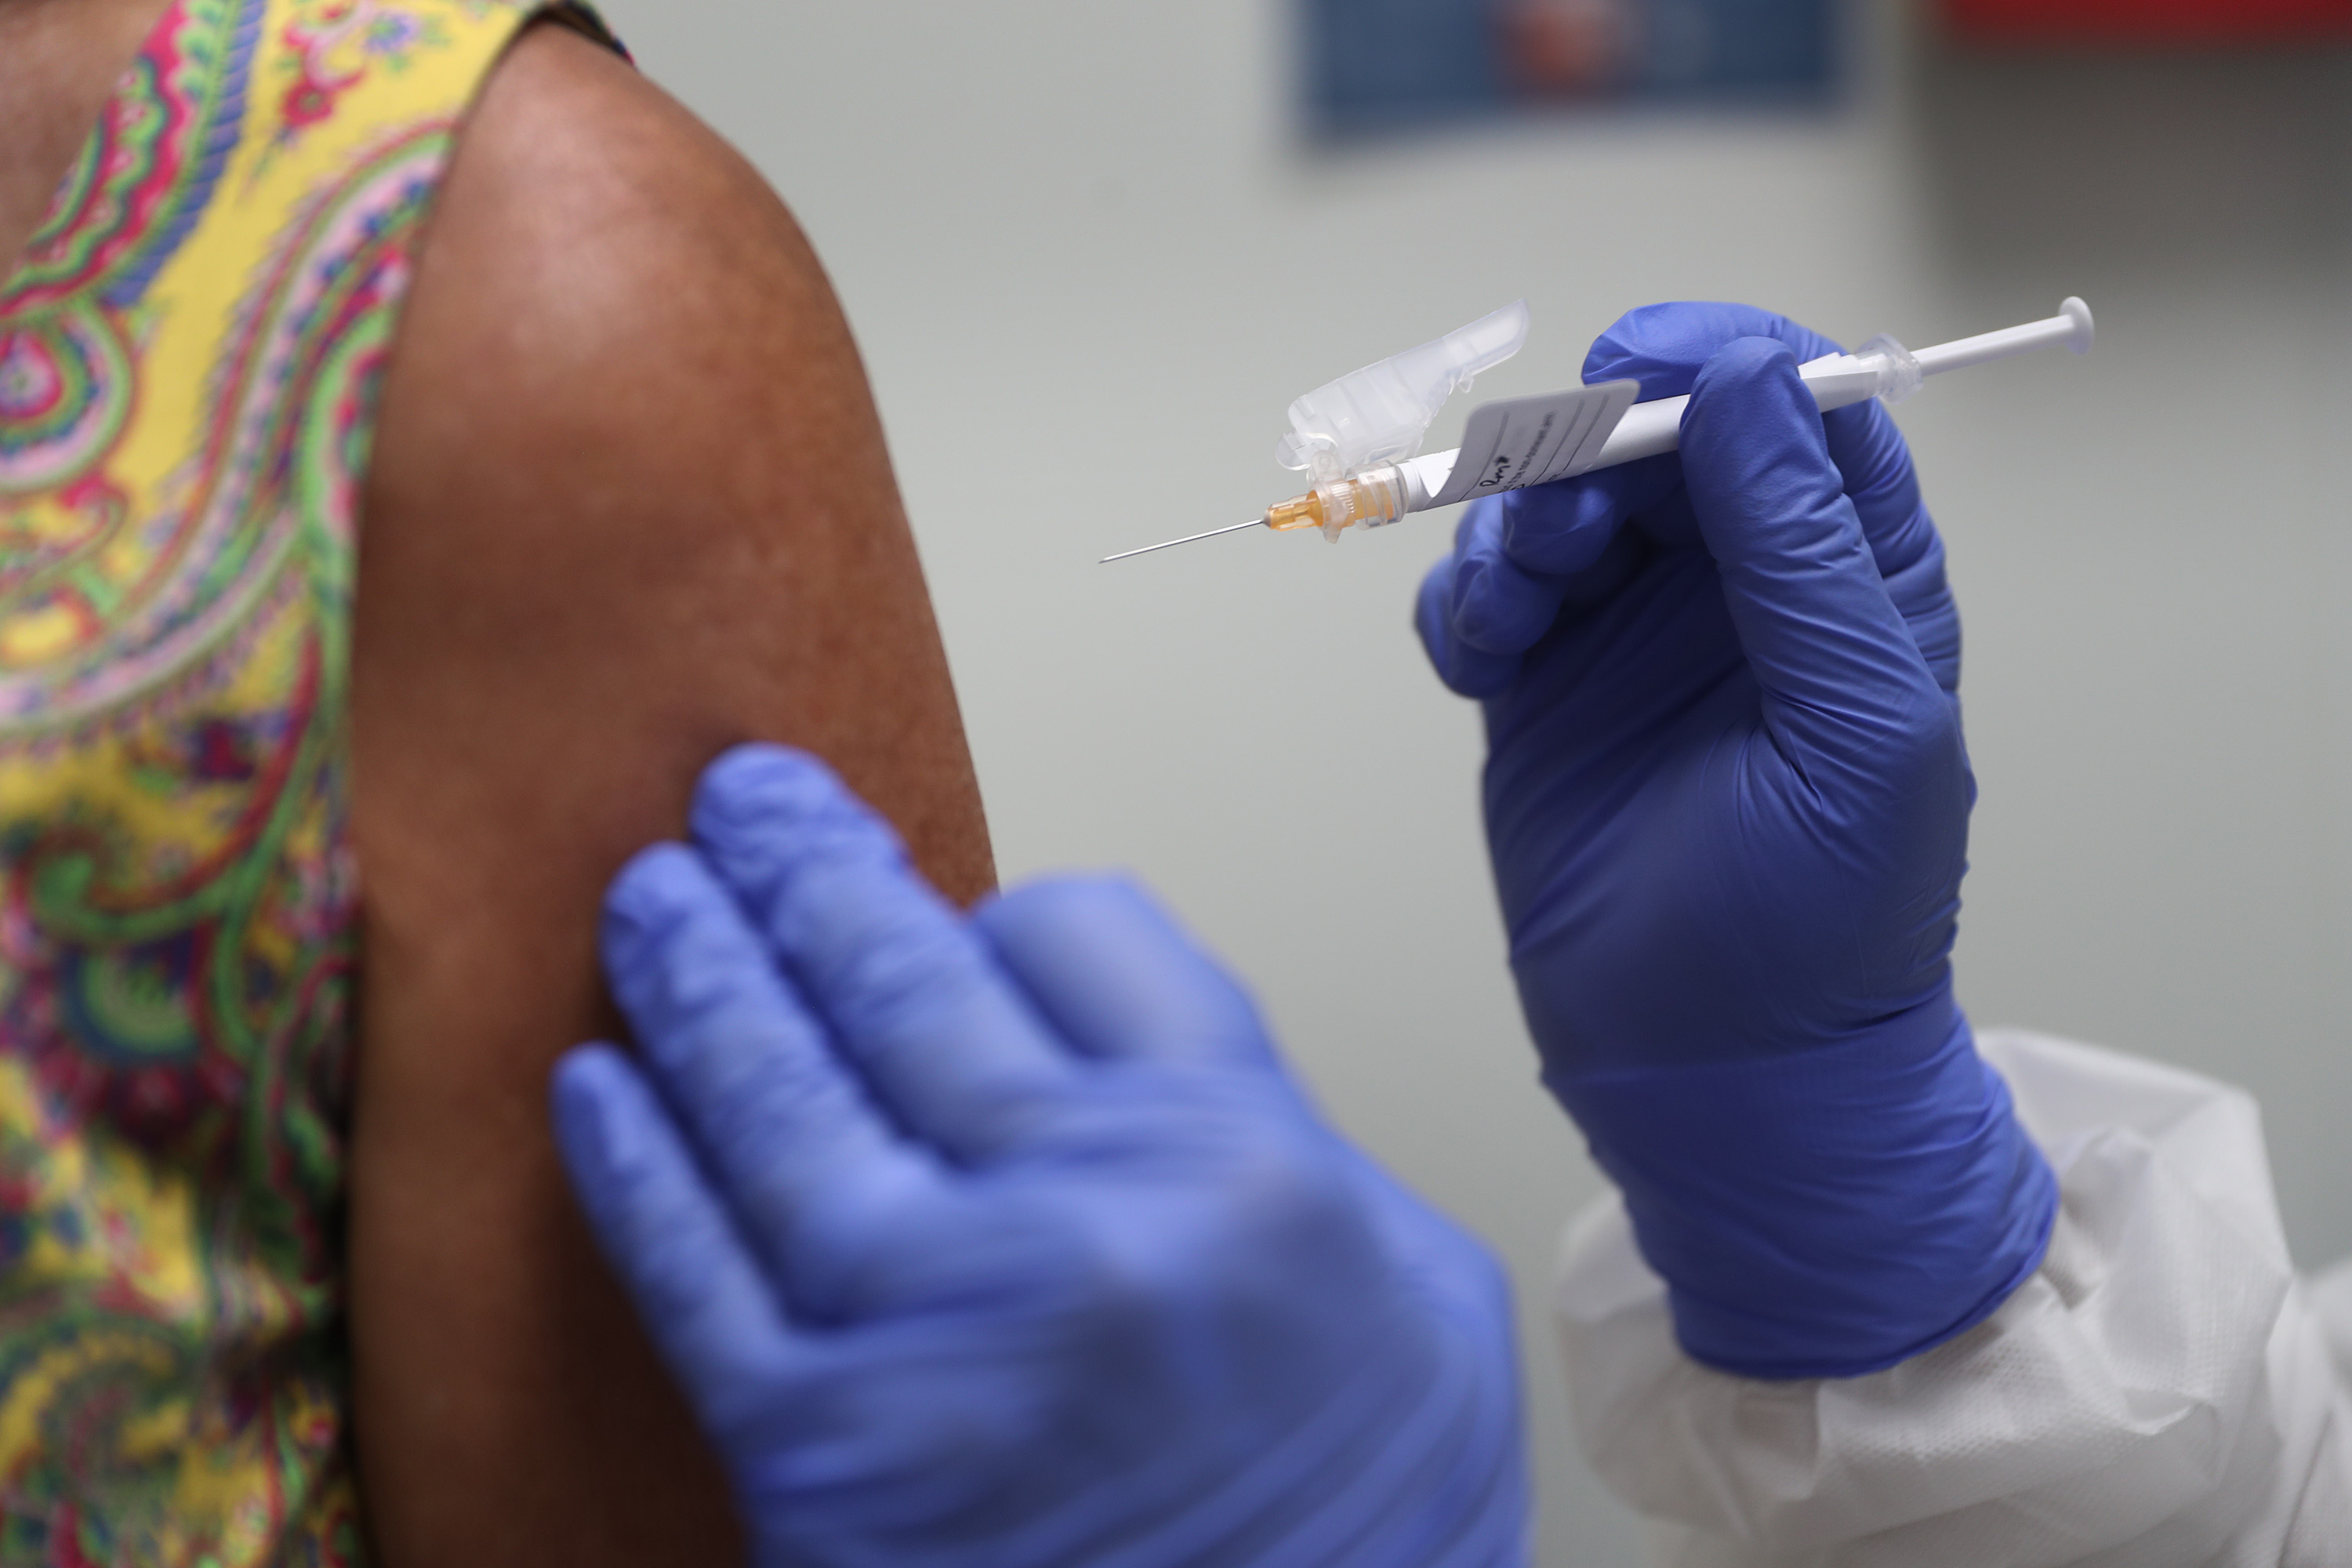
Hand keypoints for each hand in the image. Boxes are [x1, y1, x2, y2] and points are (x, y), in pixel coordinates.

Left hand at [551, 746, 1526, 1567]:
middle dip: (810, 871)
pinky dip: (634, 1167)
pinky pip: (693, 1268)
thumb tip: (1124, 1036)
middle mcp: (1085, 1221)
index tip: (974, 916)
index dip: (1011, 909)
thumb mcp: (1415, 1295)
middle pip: (906, 981)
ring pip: (776, 1098)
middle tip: (743, 803)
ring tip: (652, 900)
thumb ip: (1275, 1133)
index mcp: (1242, 1161)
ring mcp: (934, 1332)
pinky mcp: (816, 1451)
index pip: (1082, 934)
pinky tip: (599, 1086)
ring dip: (696, 978)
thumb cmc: (1358, 1530)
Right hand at [1416, 304, 2054, 1378]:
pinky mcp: (1540, 691)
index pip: (1792, 405)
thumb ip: (1807, 549)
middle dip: (1586, 450)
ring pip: (1549, 502)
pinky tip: (1481, 661)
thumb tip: (1752, 382)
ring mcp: (1628, 635)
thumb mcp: (1857, 726)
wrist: (1719, 1077)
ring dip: (1514, 525)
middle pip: (1648, 435)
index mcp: (1846, 574)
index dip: (1718, 361)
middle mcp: (1736, 584)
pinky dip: (1463, 602)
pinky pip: (1480, 594)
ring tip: (1519, 612)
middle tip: (1558, 520)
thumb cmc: (1826, 923)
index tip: (1641, 364)